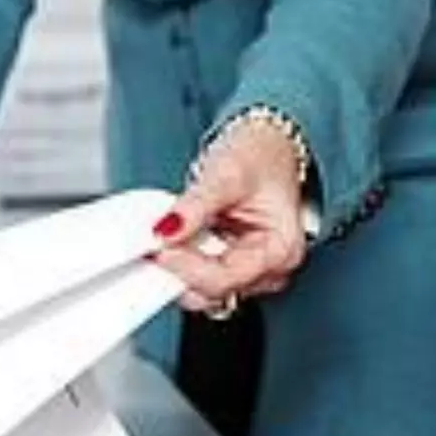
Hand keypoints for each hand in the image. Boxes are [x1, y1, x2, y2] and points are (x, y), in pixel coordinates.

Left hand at [152, 118, 306, 310]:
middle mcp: (269, 269)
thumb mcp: (226, 173)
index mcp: (279, 250)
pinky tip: (177, 238)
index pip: (224, 279)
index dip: (185, 267)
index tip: (158, 247)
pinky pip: (200, 277)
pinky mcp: (233, 266)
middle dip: (179, 268)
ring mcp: (251, 270)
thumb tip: (164, 230)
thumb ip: (195, 205)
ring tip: (170, 232)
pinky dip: (183, 260)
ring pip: (203, 290)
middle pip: (212, 292)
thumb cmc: (261, 156)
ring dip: (179, 265)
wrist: (267, 144)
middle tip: (156, 239)